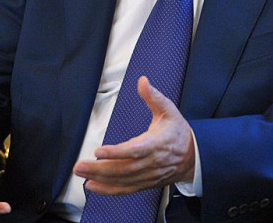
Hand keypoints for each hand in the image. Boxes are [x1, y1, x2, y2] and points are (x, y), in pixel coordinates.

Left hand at [73, 76, 195, 194]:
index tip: (99, 151)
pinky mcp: (144, 183)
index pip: (134, 150)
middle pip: (123, 169)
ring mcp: (148, 175)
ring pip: (122, 180)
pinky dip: (108, 190)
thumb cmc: (178, 132)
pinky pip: (125, 189)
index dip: (116, 153)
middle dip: (99, 168)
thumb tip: (143, 81)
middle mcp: (151, 162)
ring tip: (82, 173)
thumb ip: (153, 96)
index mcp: (156, 144)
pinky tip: (93, 186)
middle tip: (79, 165)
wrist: (193, 156)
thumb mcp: (169, 110)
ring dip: (100, 179)